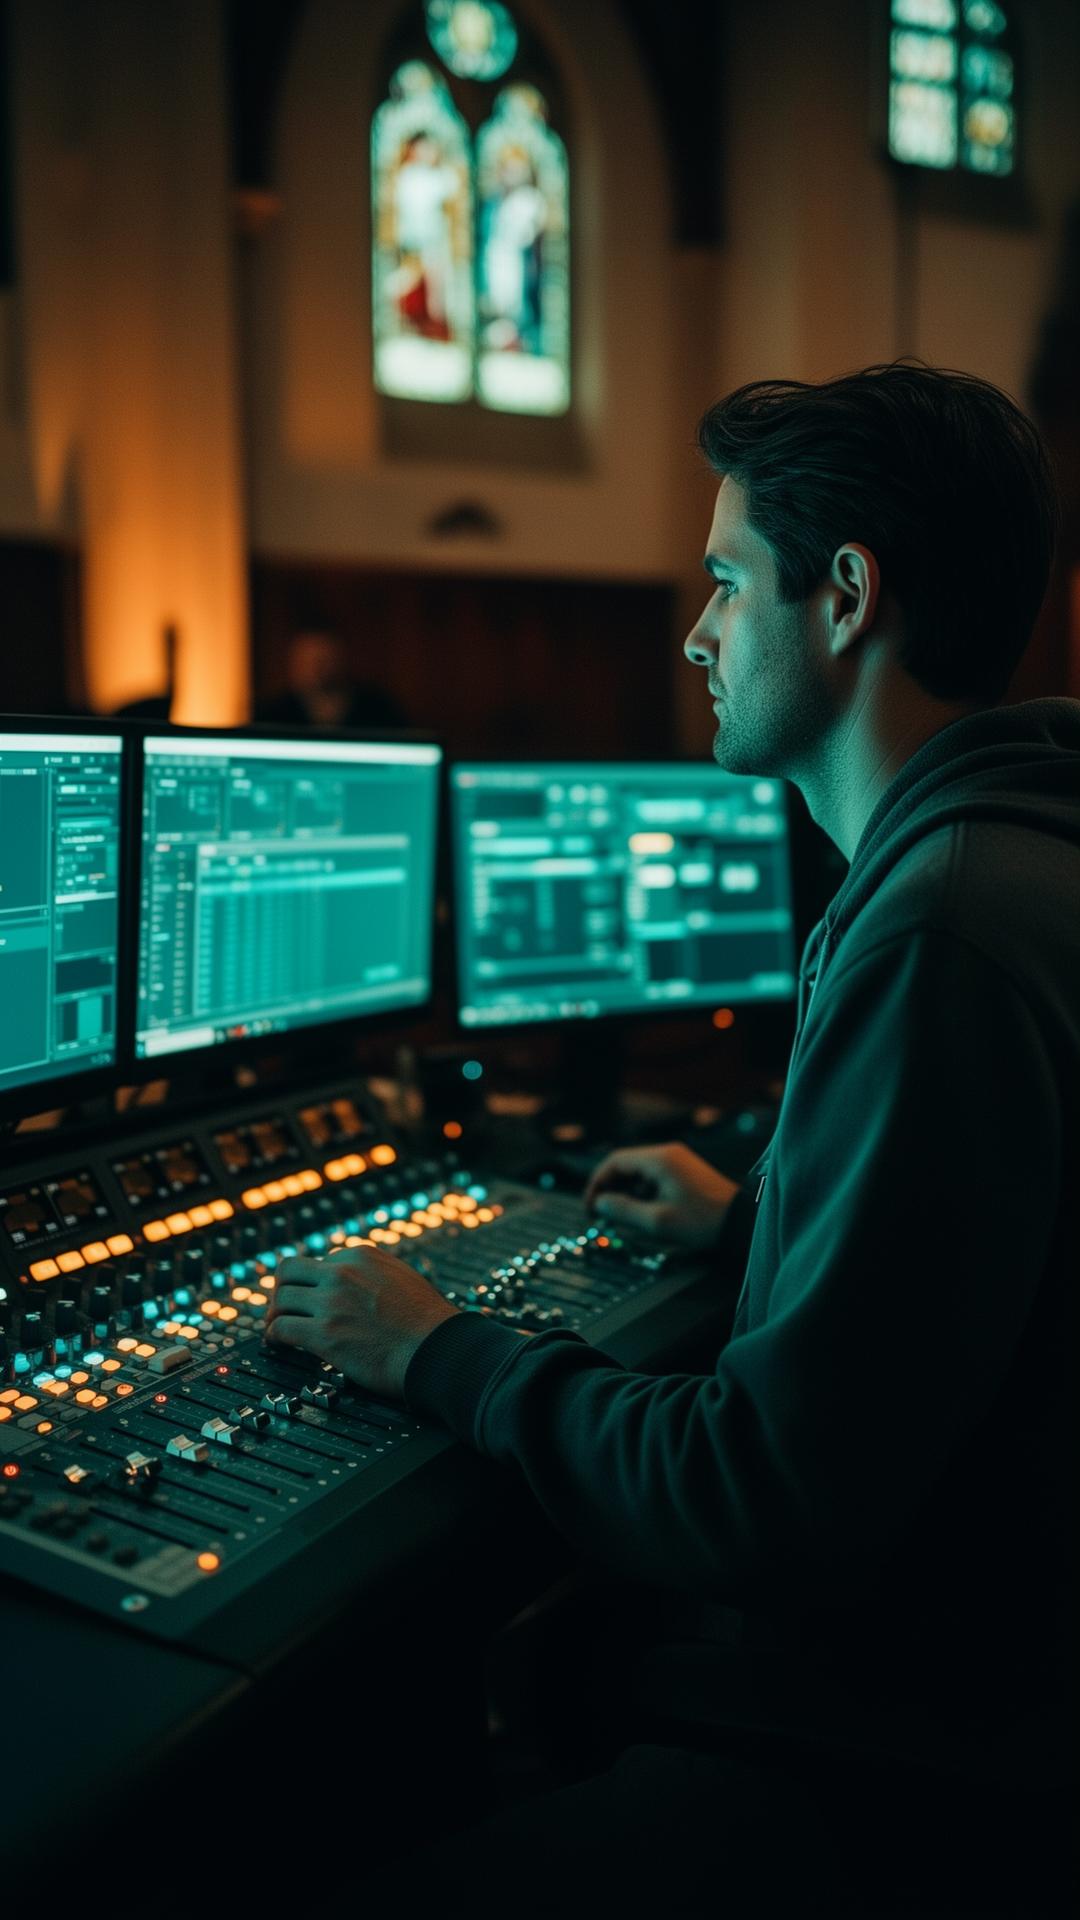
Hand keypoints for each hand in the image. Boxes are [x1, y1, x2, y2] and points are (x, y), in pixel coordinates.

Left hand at [265, 1243, 459, 1399]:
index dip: (312, 1283)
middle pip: (289, 1271)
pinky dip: (274, 1336)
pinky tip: (277, 1344)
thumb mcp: (402, 1278)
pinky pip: (281, 1328)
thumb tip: (359, 1283)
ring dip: (276, 1314)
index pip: (320, 1261)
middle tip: (283, 1308)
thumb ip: (374, 1275)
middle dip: (283, 1289)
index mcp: (362, 1255)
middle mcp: (342, 1272)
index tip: (309, 1298)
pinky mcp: (323, 1334)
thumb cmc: (428, 1324)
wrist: (439, 1350)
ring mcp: (331, 1302)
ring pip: (280, 1299)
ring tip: (277, 1327)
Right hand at [583, 1142, 739, 1250]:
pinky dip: (642, 1192)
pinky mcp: (685, 1172)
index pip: (614, 1161)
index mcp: (659, 1159)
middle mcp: (668, 1153)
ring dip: (626, 1191)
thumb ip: (623, 1210)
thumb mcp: (657, 1220)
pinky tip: (643, 1211)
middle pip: (625, 1164)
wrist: (742, 1221)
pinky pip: (654, 1177)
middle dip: (610, 1188)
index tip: (590, 1205)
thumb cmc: (703, 1220)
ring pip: (639, 1171)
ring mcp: (678, 1161)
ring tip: (622, 1216)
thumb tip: (600, 1204)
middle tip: (602, 1213)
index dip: (597, 1183)